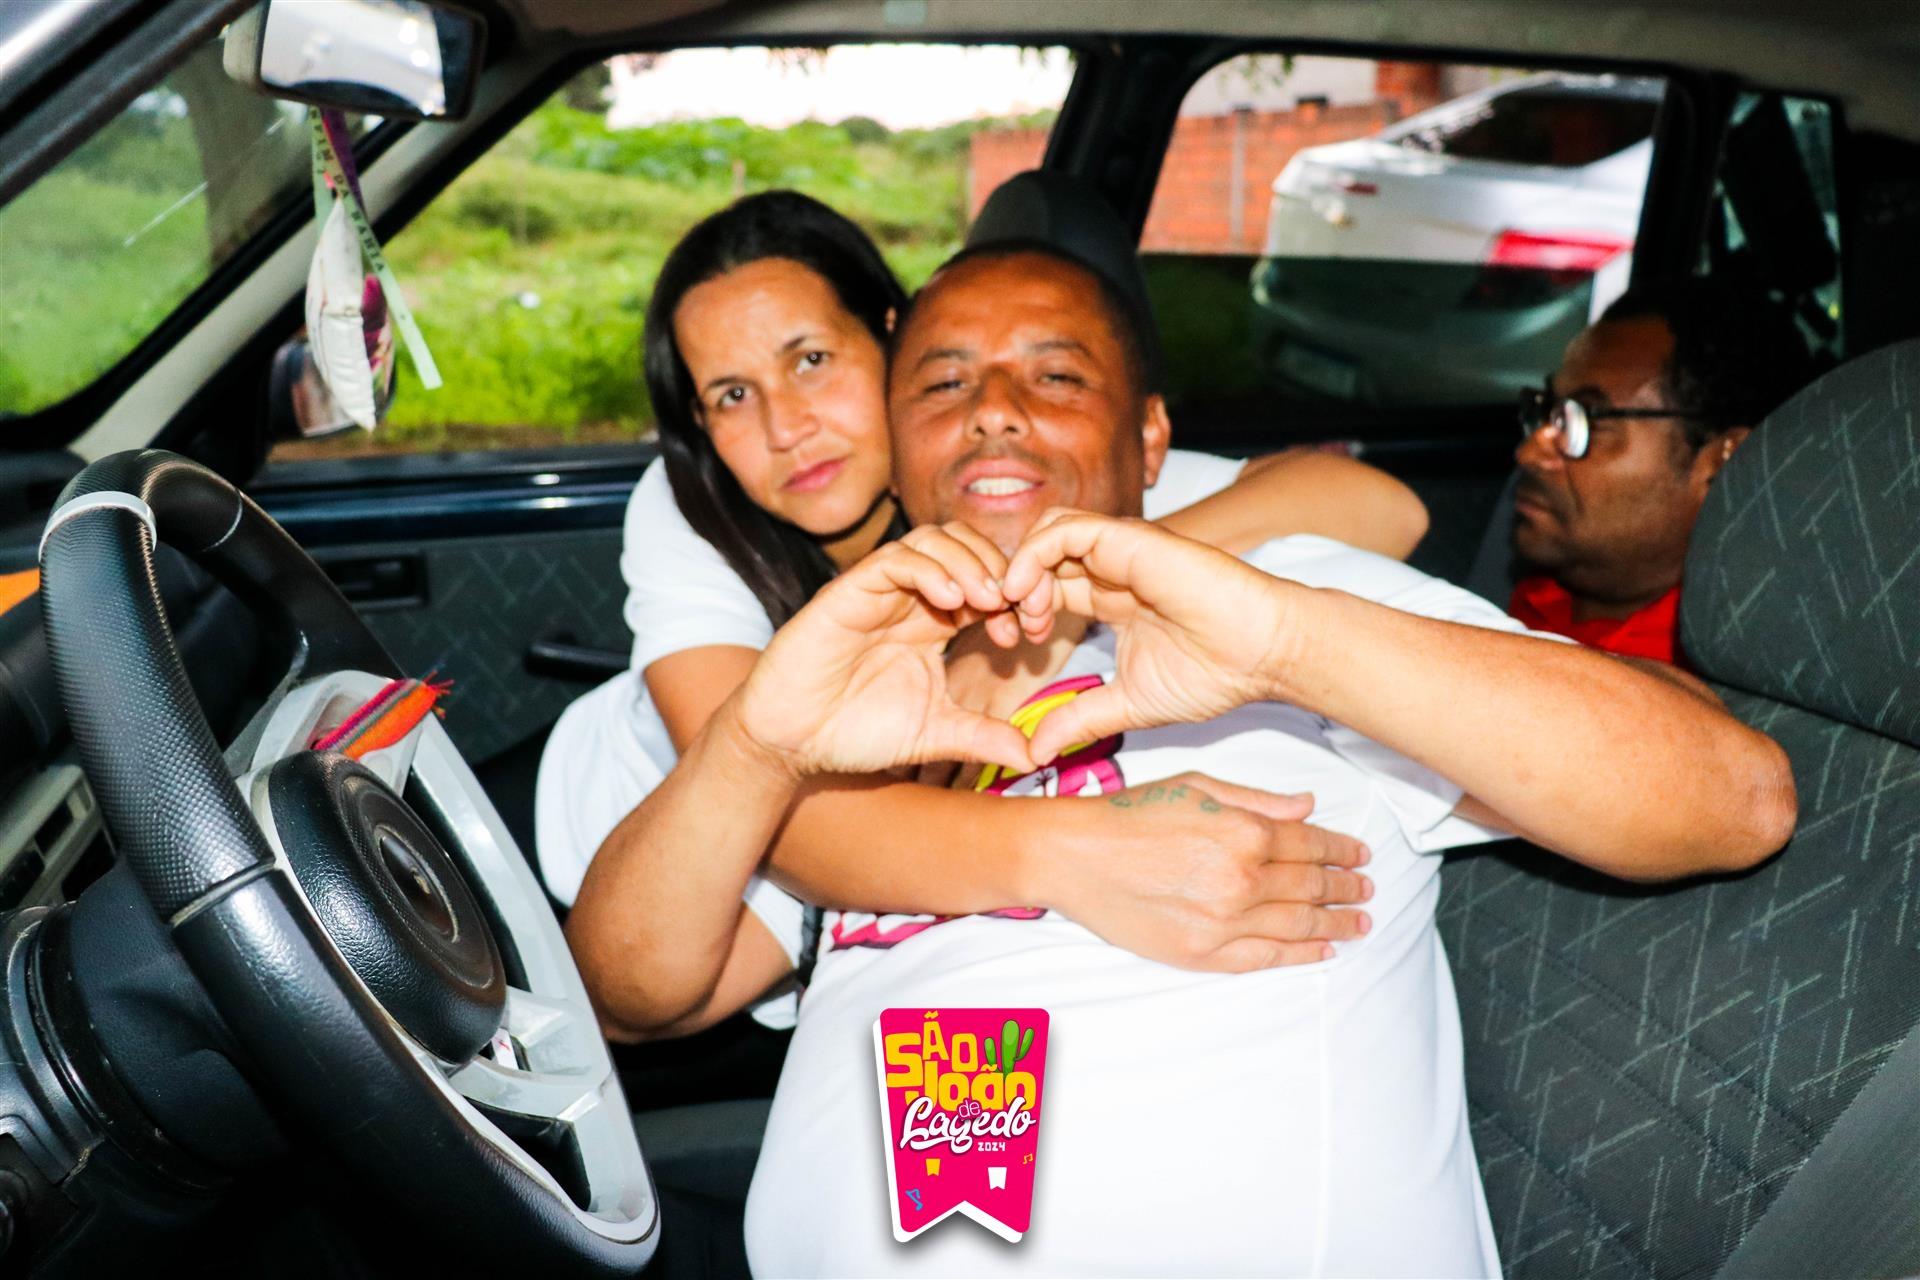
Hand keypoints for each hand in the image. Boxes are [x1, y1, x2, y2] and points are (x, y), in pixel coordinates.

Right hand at [734, 525, 1033, 777]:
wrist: (792, 740)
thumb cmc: (855, 732)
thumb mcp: (936, 733)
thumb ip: (984, 737)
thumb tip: (1037, 756)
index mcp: (934, 623)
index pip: (988, 581)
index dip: (1018, 596)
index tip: (1032, 631)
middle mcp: (910, 598)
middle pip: (967, 546)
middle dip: (1003, 569)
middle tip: (1020, 607)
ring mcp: (879, 590)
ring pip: (933, 540)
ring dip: (970, 562)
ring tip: (989, 601)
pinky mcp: (848, 591)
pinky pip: (894, 559)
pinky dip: (929, 570)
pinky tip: (951, 603)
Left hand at [1002, 509, 1296, 762]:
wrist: (1261, 654)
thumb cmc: (1213, 674)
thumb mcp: (1127, 704)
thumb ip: (1079, 720)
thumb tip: (1034, 752)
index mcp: (1109, 598)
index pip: (1046, 587)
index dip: (1020, 611)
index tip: (1014, 648)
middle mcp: (1111, 568)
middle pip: (1038, 557)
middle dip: (1011, 590)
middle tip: (1010, 630)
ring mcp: (1119, 550)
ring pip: (1046, 533)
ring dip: (1020, 568)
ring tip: (1021, 611)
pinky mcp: (1129, 540)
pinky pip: (1064, 530)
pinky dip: (1033, 555)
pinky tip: (1025, 592)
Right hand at [1037, 773, 1371, 970]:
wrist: (1073, 856)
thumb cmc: (1129, 815)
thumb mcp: (1196, 787)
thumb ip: (1258, 801)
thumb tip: (1306, 807)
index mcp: (1244, 832)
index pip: (1311, 843)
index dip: (1341, 849)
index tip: (1360, 853)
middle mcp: (1242, 879)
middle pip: (1312, 886)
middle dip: (1346, 887)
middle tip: (1367, 888)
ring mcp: (1224, 921)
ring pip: (1298, 925)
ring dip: (1336, 924)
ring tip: (1359, 923)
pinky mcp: (1202, 953)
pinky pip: (1265, 957)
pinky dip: (1300, 955)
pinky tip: (1321, 951)